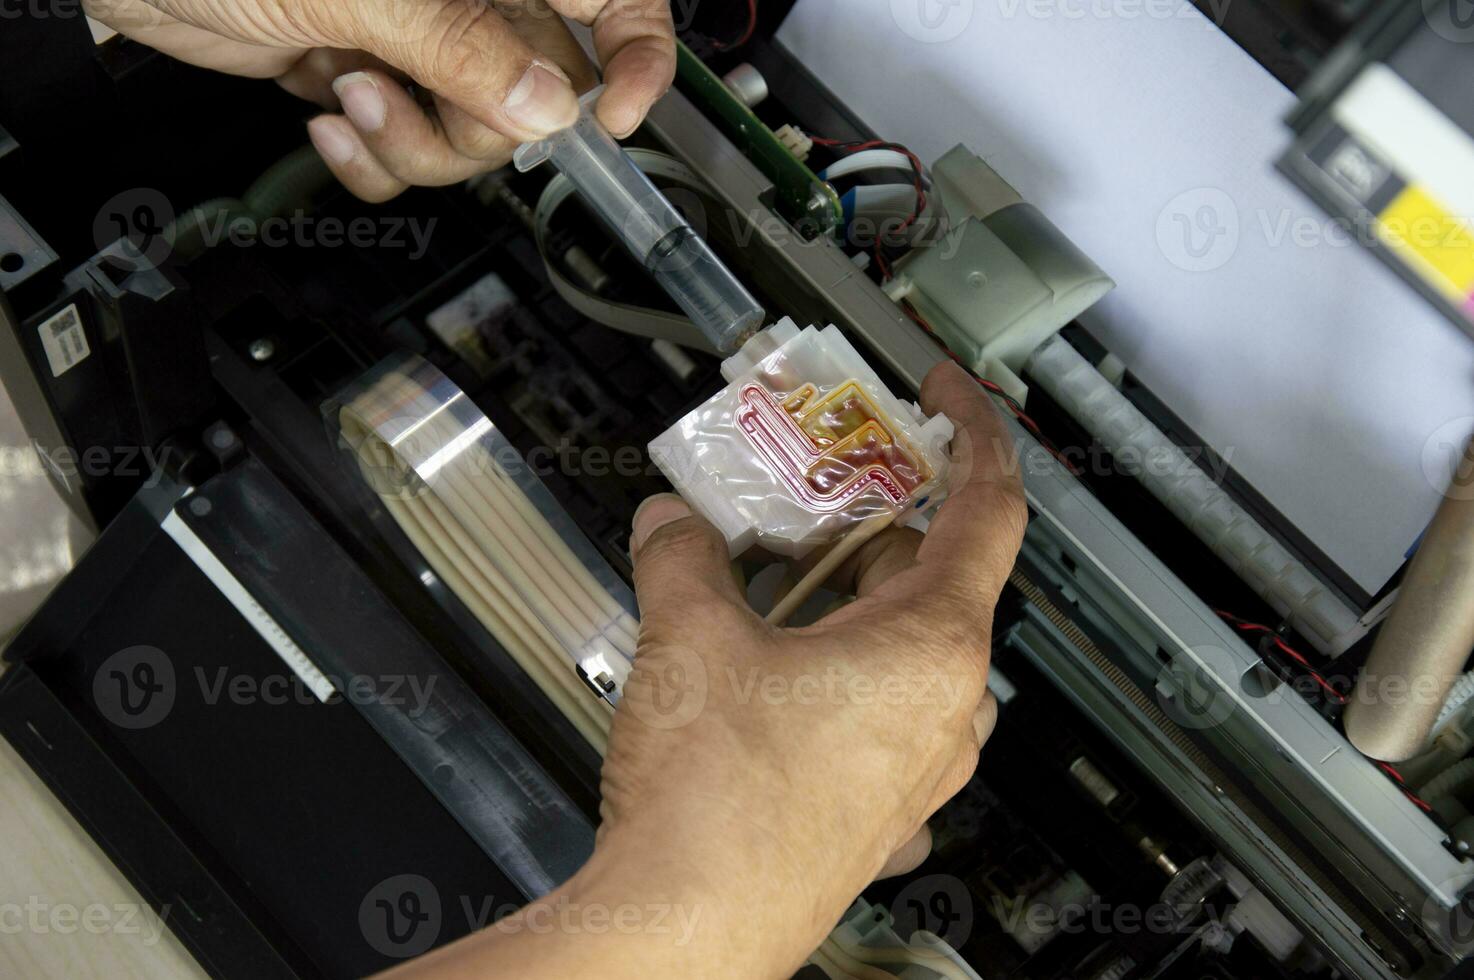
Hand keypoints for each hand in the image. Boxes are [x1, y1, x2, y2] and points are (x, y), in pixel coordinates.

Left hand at [85, 0, 675, 200]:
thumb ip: (462, 45)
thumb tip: (548, 107)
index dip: (636, 57)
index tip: (612, 121)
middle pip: (541, 94)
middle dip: (476, 125)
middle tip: (405, 93)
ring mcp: (424, 38)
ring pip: (476, 134)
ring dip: (413, 143)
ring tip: (350, 96)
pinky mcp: (378, 77)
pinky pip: (413, 148)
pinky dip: (372, 156)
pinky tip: (328, 115)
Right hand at [385, 360, 1027, 978]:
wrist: (686, 932)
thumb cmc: (717, 805)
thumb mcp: (687, 637)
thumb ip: (683, 555)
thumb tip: (673, 523)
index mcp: (929, 645)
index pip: (988, 507)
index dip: (973, 431)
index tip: (950, 395)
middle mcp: (945, 709)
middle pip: (931, 577)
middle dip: (865, 533)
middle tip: (799, 508)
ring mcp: (918, 769)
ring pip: (904, 652)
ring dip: (847, 612)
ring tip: (766, 600)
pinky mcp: (881, 813)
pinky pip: (879, 719)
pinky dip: (836, 682)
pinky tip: (769, 687)